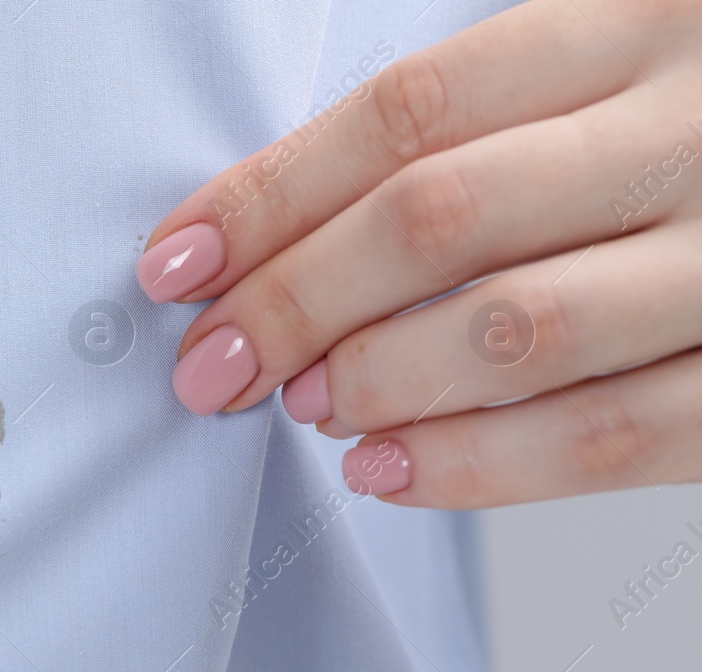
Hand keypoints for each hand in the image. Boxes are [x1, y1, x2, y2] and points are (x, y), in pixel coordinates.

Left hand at [138, 0, 701, 506]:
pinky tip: (387, 471)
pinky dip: (482, 464)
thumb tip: (269, 237)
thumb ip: (474, 130)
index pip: (407, 112)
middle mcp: (700, 121)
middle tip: (215, 362)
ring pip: (518, 329)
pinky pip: (617, 433)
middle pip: (440, 218)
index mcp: (641, 18)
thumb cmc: (692, 131)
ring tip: (304, 405)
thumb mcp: (609, 69)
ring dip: (376, 380)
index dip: (270, 196)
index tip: (176, 262)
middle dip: (294, 302)